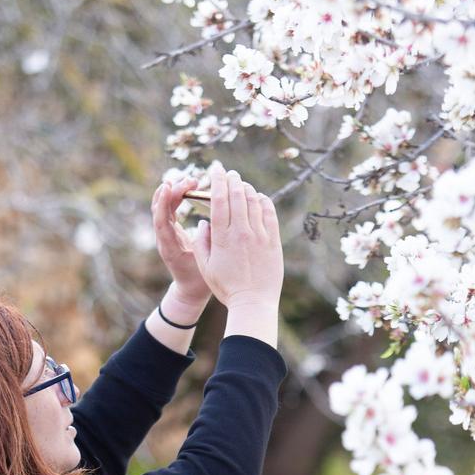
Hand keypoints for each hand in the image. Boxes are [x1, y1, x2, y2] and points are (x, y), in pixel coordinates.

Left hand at [152, 174, 212, 313]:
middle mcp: (164, 240)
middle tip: (191, 181)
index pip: (161, 221)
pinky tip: (188, 188)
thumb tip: (207, 223)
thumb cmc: (199, 281)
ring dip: (174, 192)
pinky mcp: (171, 232)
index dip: (164, 202)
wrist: (189, 291)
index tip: (172, 186)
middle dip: (173, 191)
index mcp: (169, 248)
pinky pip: (169, 210)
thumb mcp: (204, 264)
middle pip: (160, 209)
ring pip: (163, 207)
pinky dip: (176, 197)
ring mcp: (166, 235)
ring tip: (191, 181)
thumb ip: (204, 245)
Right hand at [179, 160, 283, 308]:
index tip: (216, 170)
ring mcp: (259, 235)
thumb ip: (201, 242)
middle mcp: (241, 231)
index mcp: (222, 237)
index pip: (218, 198)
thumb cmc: (226, 288)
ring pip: (253, 200)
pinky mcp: (273, 241)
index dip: (217, 180)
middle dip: (232, 179)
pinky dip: (263, 201)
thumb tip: (204, 221)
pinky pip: (269, 212)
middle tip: (230, 174)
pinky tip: (259, 198)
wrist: (253, 304)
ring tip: (242, 185)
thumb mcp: (205, 267)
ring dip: (246, 188)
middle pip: (237, 194)